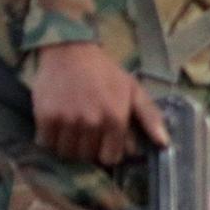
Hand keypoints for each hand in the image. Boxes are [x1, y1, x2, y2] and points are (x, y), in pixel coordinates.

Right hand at [29, 42, 165, 166]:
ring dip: (69, 145)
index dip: (107, 151)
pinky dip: (50, 139)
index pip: (110, 158)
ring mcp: (67, 121)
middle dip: (88, 148)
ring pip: (67, 153)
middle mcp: (92, 122)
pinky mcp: (45, 117)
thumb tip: (164, 144)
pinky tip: (56, 125)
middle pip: (87, 156)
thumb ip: (150, 116)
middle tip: (86, 131)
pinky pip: (46, 143)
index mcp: (115, 119)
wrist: (70, 50)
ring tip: (71, 128)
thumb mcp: (133, 89)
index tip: (103, 141)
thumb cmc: (104, 71)